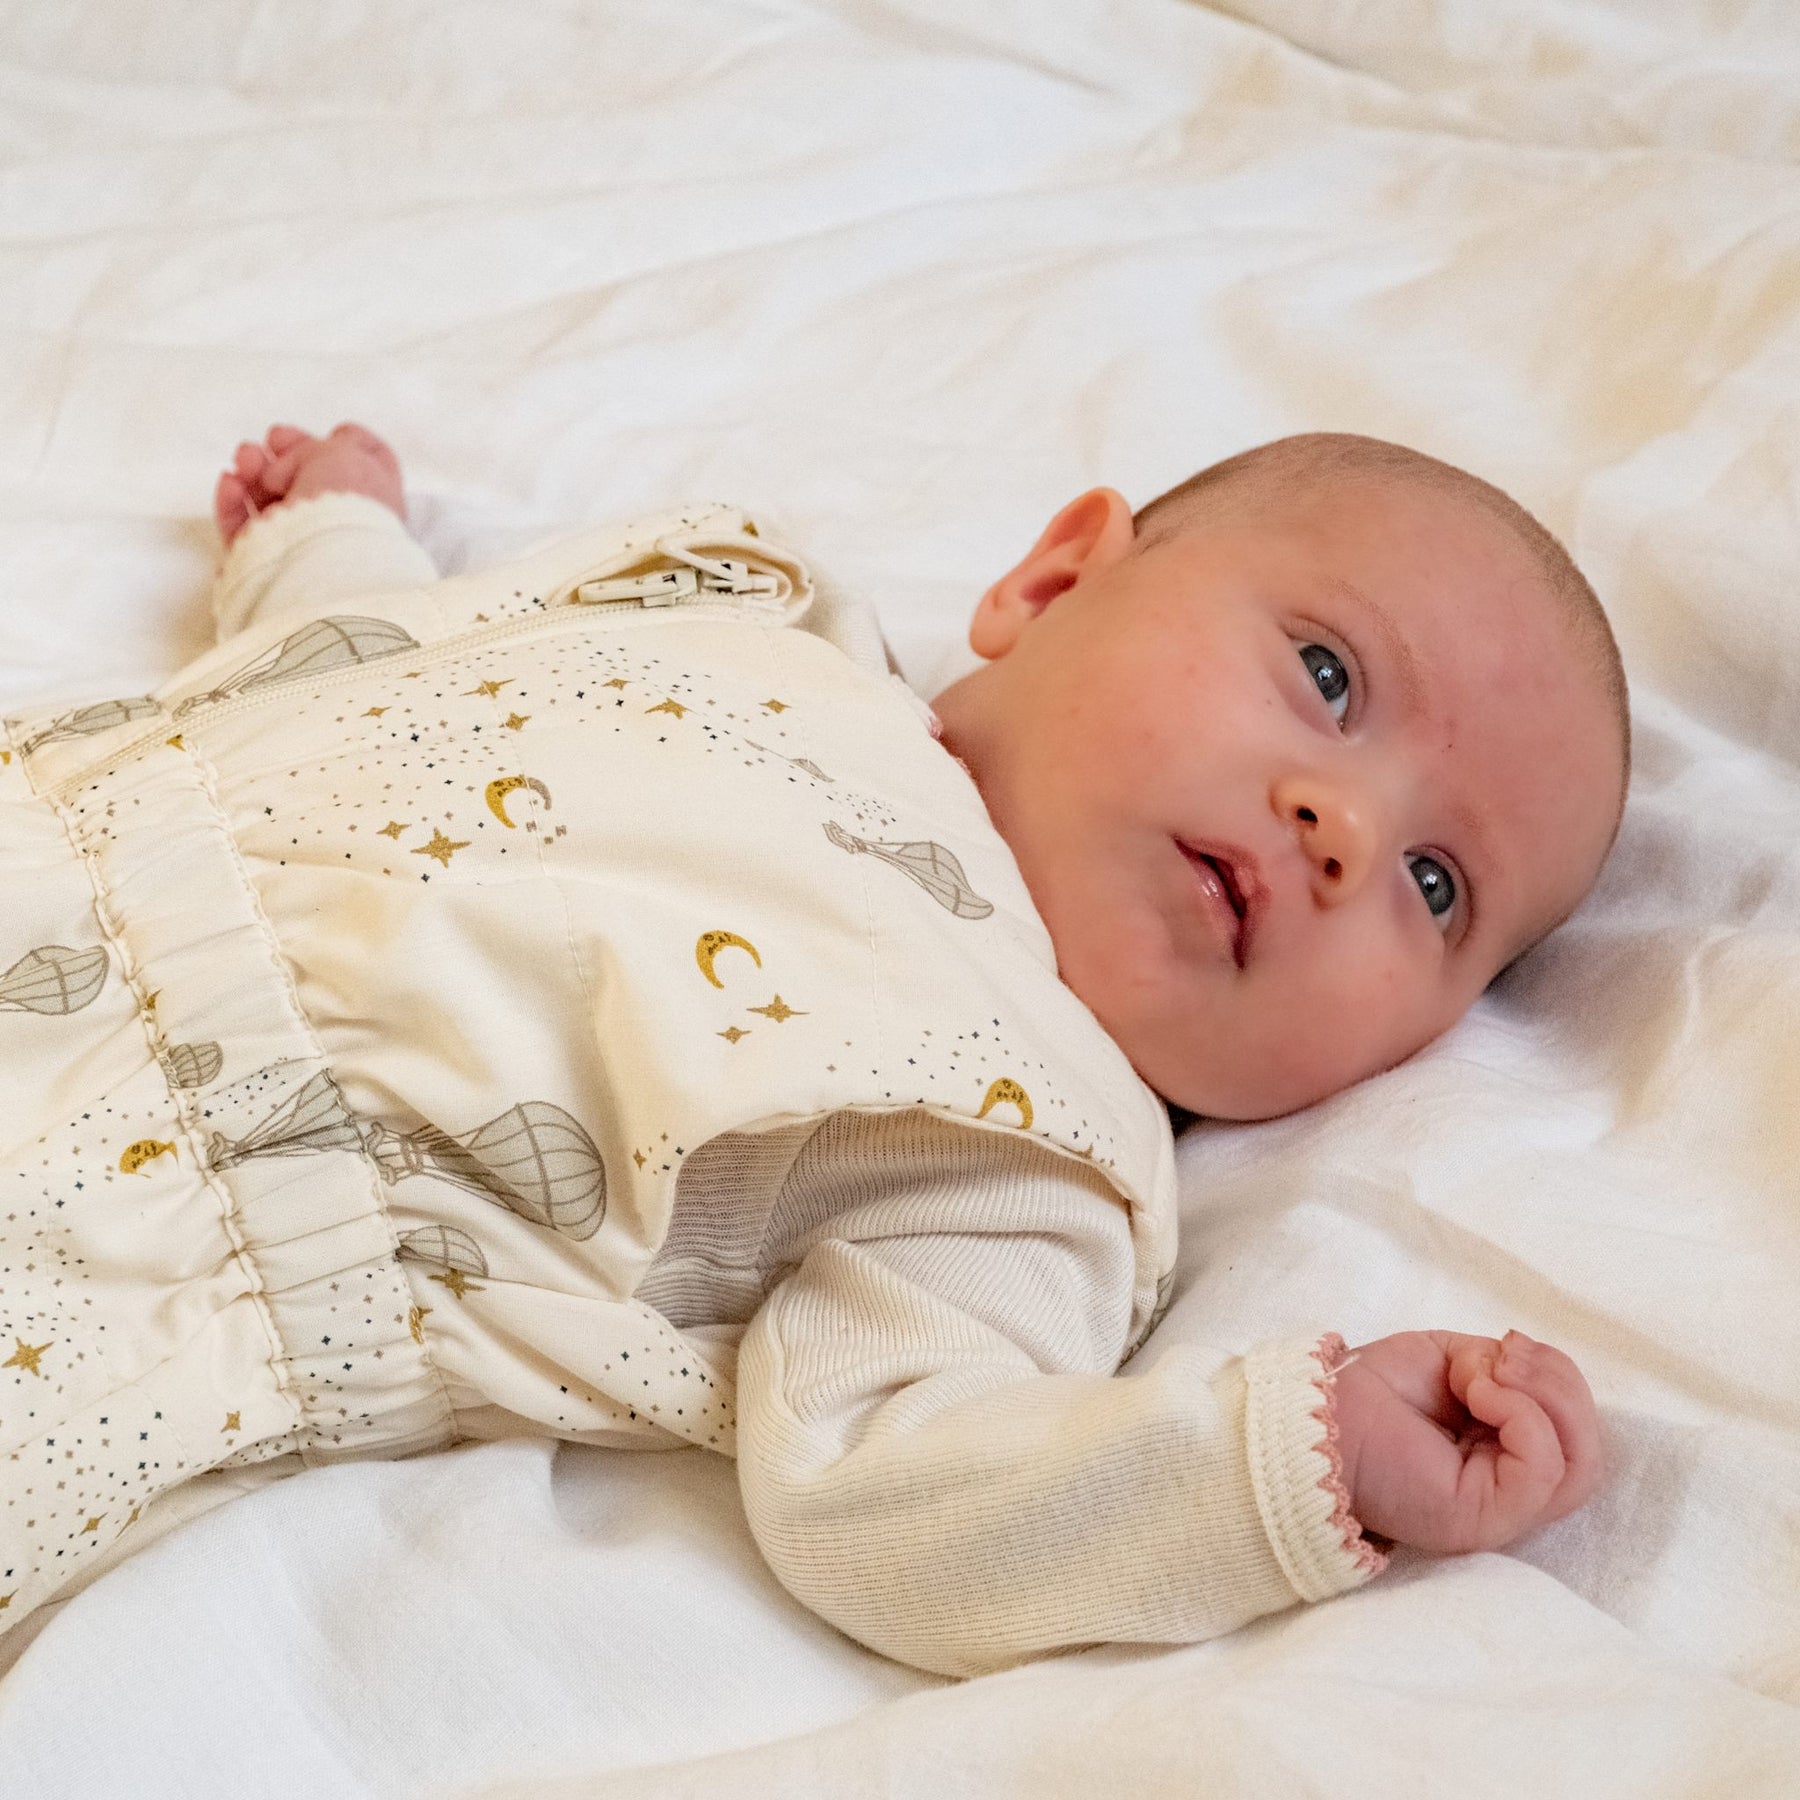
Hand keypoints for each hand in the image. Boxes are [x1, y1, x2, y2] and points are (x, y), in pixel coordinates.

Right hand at [214, 422, 404, 546]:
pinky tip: (231, 481)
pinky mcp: (267, 567)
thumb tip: (291, 461)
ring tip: (247, 457)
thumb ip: (319, 447)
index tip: (334, 433)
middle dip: (288, 455)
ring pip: (273, 505)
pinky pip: (244, 532)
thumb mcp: (345, 453)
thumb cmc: (346, 504)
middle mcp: (344, 528)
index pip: (367, 473)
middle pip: (311, 484)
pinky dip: (232, 503)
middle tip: (275, 438)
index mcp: (377, 504)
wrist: (324, 561)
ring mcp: (305, 549)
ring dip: (254, 472)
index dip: (348, 447)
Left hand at [1330, 1330, 1602, 1554]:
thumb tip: (1525, 1374)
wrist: (1318, 1417)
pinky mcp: (1488, 1517)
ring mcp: (1504, 1509)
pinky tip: (1476, 1392)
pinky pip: (1543, 1469)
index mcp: (1506, 1455)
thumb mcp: (1453, 1360)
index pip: (1576, 1433)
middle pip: (1588, 1452)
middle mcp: (1511, 1490)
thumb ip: (1502, 1369)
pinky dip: (1521, 1414)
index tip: (1511, 1342)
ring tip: (1491, 1371)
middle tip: (1508, 1354)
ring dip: (1547, 1398)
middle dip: (1561, 1384)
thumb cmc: (1375, 1390)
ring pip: (1581, 1466)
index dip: (1560, 1379)